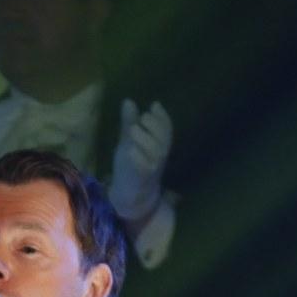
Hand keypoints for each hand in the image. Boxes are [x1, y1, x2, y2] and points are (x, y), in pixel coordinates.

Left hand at [109, 99, 172, 221]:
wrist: (130, 195)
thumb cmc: (131, 166)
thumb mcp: (129, 141)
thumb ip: (129, 123)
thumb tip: (128, 101)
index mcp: (158, 146)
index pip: (167, 129)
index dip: (163, 117)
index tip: (154, 105)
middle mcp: (159, 156)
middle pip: (163, 138)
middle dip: (154, 125)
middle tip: (142, 116)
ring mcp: (152, 168)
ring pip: (155, 152)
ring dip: (144, 138)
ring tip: (132, 129)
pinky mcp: (142, 179)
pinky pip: (144, 168)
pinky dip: (138, 158)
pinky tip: (130, 149)